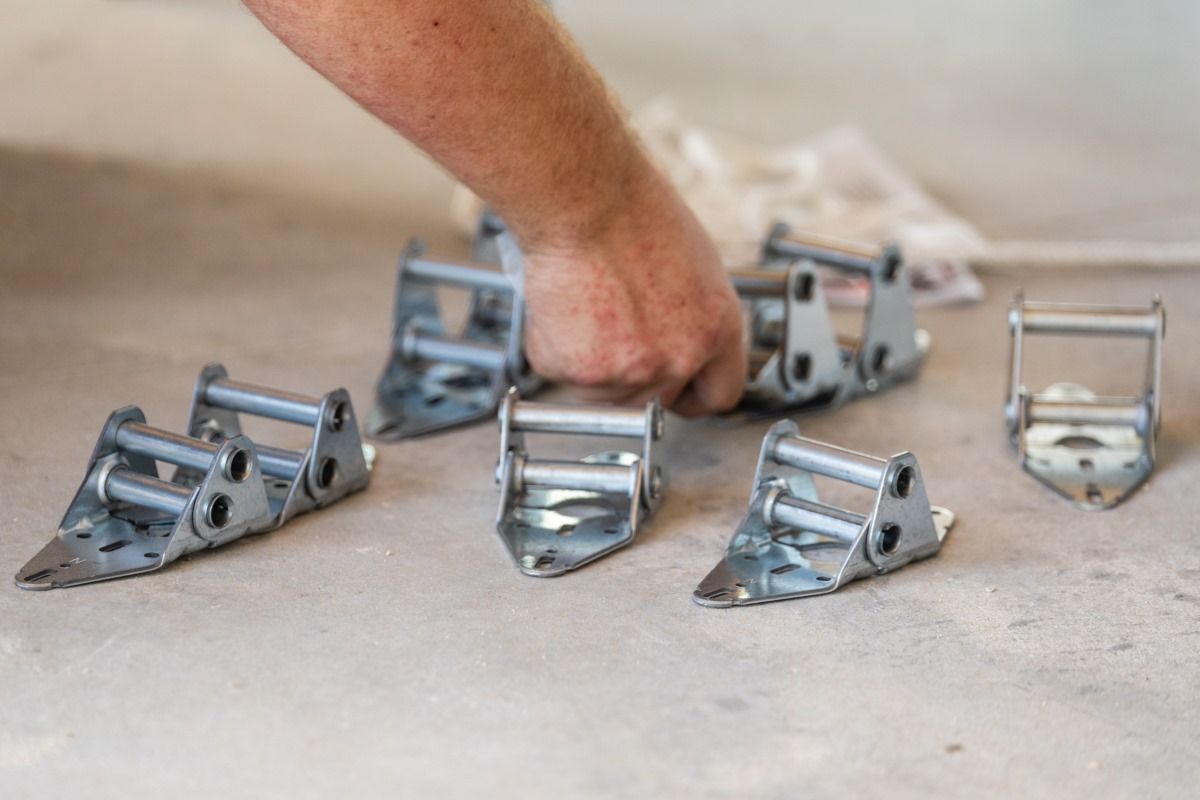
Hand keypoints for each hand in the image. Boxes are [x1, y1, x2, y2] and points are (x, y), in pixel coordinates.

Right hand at [517, 173, 745, 415]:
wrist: (582, 199)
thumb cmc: (631, 212)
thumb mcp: (691, 265)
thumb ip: (688, 316)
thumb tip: (672, 338)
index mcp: (717, 330)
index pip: (718, 395)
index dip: (691, 394)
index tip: (674, 390)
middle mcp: (679, 358)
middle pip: (654, 398)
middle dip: (632, 374)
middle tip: (610, 331)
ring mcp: (629, 371)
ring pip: (603, 390)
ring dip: (588, 359)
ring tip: (585, 302)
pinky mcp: (580, 372)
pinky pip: (561, 370)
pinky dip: (553, 343)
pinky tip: (561, 302)